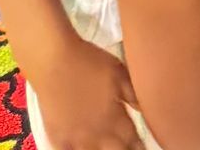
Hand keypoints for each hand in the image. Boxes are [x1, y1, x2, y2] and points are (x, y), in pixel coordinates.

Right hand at [31, 35, 140, 149]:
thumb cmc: (88, 61)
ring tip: (108, 147)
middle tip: (130, 148)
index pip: (133, 142)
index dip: (140, 146)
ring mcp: (76, 139)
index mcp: (114, 119)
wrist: (53, 59)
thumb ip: (134, 94)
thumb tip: (146, 109)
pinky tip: (82, 148)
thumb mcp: (118, 72)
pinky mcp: (58, 138)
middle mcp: (97, 135)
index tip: (143, 145)